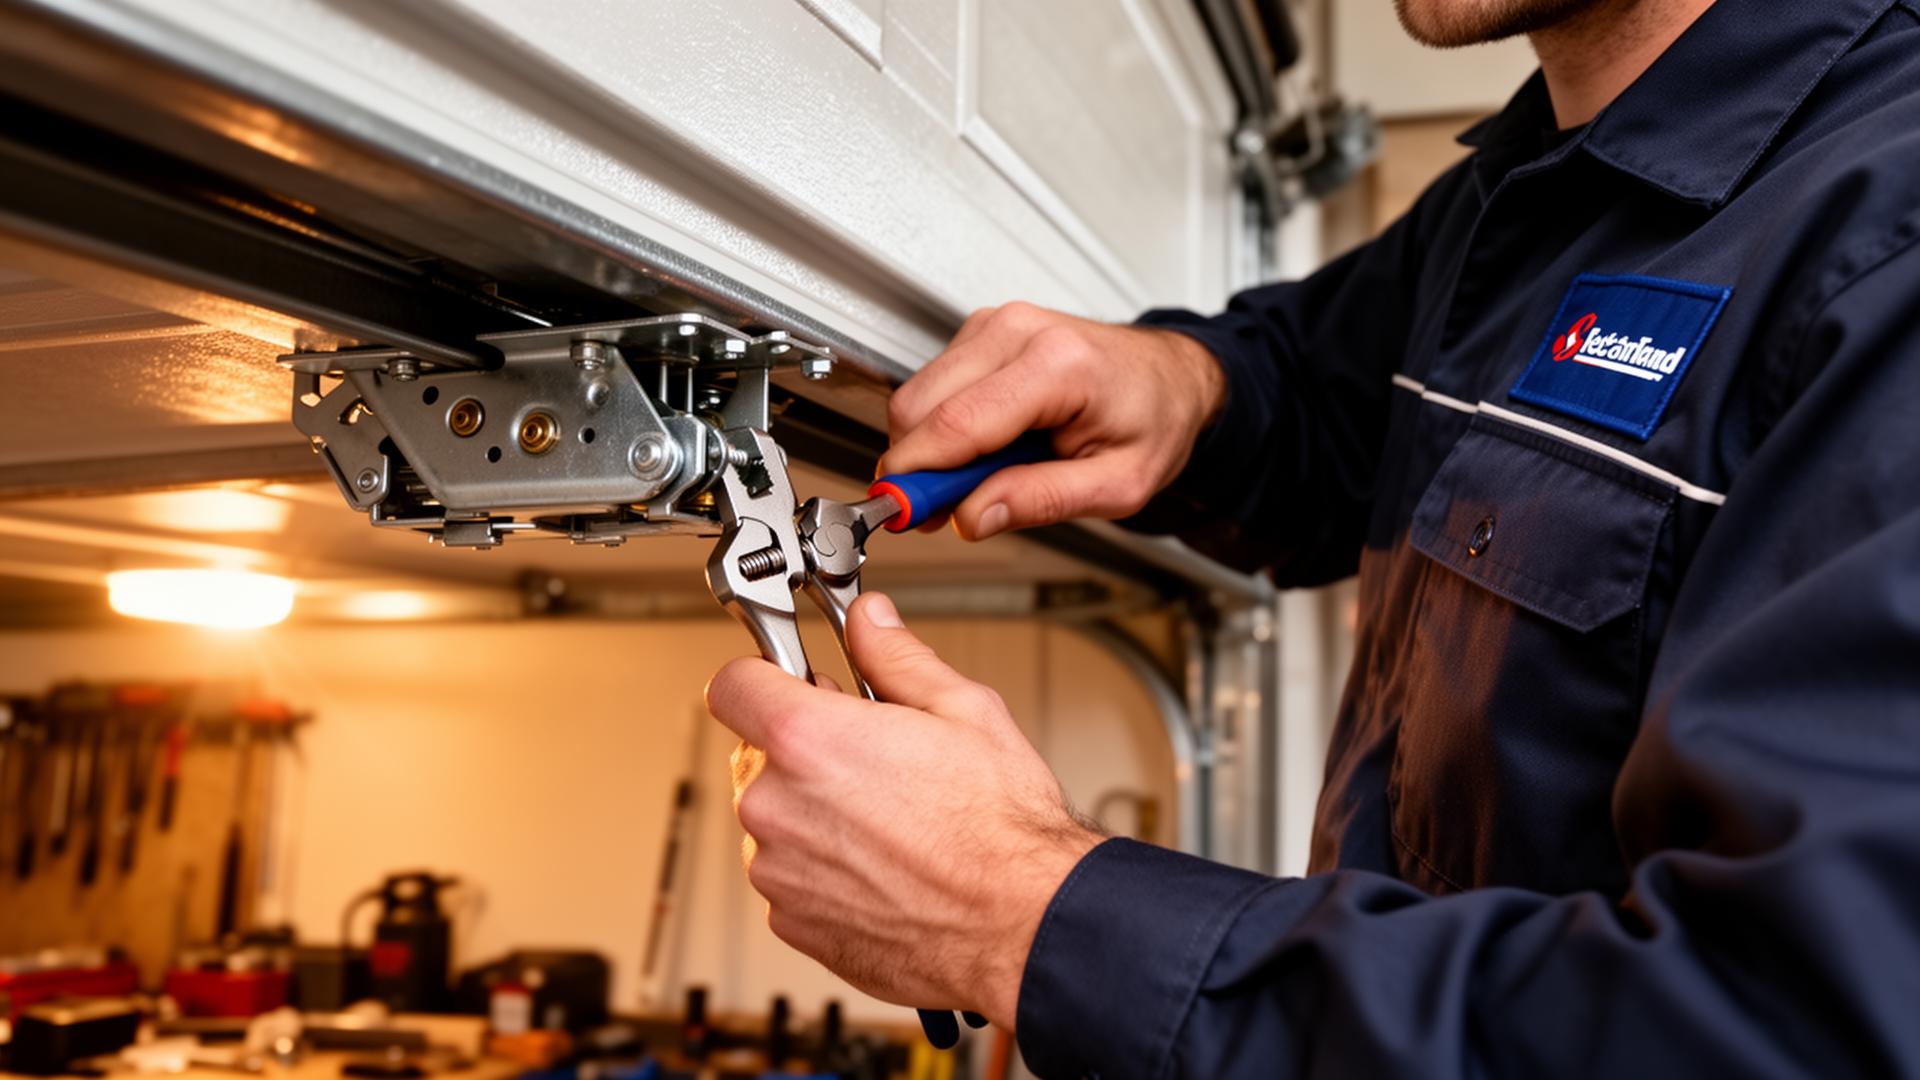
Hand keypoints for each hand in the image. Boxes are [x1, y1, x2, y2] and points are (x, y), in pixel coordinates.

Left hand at [705, 592, 1102, 1027]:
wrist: (1022, 926)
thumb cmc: (1001, 830)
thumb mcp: (962, 709)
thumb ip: (896, 656)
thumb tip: (870, 622)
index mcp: (808, 740)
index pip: (733, 684)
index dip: (764, 675)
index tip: (789, 682)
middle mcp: (777, 807)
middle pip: (756, 754)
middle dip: (802, 749)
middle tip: (870, 756)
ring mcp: (779, 871)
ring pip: (773, 820)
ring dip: (811, 812)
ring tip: (886, 819)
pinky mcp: (792, 922)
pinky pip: (790, 876)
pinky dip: (822, 868)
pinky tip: (880, 863)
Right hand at [880, 302, 1225, 538]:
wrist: (1170, 377)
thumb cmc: (1153, 420)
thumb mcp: (1119, 484)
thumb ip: (1042, 500)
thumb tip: (972, 514)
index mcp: (1058, 365)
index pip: (957, 422)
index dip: (916, 475)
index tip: (895, 512)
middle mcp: (1019, 332)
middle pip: (920, 406)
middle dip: (917, 467)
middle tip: (943, 511)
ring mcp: (995, 326)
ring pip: (917, 396)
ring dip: (929, 449)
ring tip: (981, 478)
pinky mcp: (982, 332)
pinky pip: (932, 387)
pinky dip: (942, 428)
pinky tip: (984, 447)